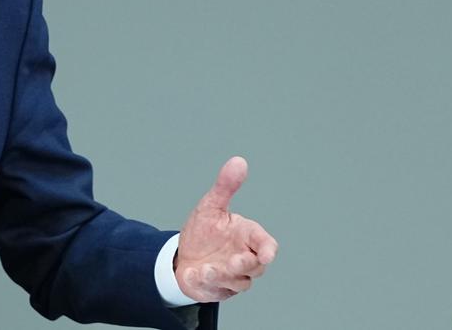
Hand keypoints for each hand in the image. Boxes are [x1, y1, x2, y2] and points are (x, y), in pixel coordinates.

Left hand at [175, 156, 277, 301]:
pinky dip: (203, 283)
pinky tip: (191, 274)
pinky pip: (217, 291)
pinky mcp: (220, 290)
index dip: (268, 249)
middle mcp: (244, 258)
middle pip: (256, 267)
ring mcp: (233, 277)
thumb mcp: (210, 206)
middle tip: (233, 261)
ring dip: (222, 276)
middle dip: (245, 265)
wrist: (183, 256)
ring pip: (238, 282)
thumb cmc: (204, 231)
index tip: (266, 254)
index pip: (266, 243)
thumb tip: (238, 161)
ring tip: (205, 269)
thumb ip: (226, 186)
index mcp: (247, 236)